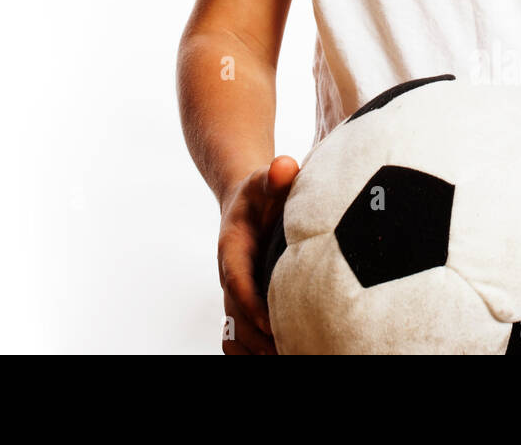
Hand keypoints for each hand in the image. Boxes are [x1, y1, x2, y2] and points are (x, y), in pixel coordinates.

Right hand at [216, 155, 298, 354]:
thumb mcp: (266, 178)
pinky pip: (237, 337)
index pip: (237, 282)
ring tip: (290, 354)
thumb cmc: (261, 192)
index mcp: (232, 248)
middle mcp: (229, 275)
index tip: (274, 324)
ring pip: (234, 333)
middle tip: (292, 349)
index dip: (253, 305)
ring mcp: (234, 292)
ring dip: (256, 350)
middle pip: (235, 316)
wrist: (245, 201)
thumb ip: (275, 174)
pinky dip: (252, 352)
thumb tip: (285, 166)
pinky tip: (280, 353)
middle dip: (259, 338)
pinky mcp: (241, 302)